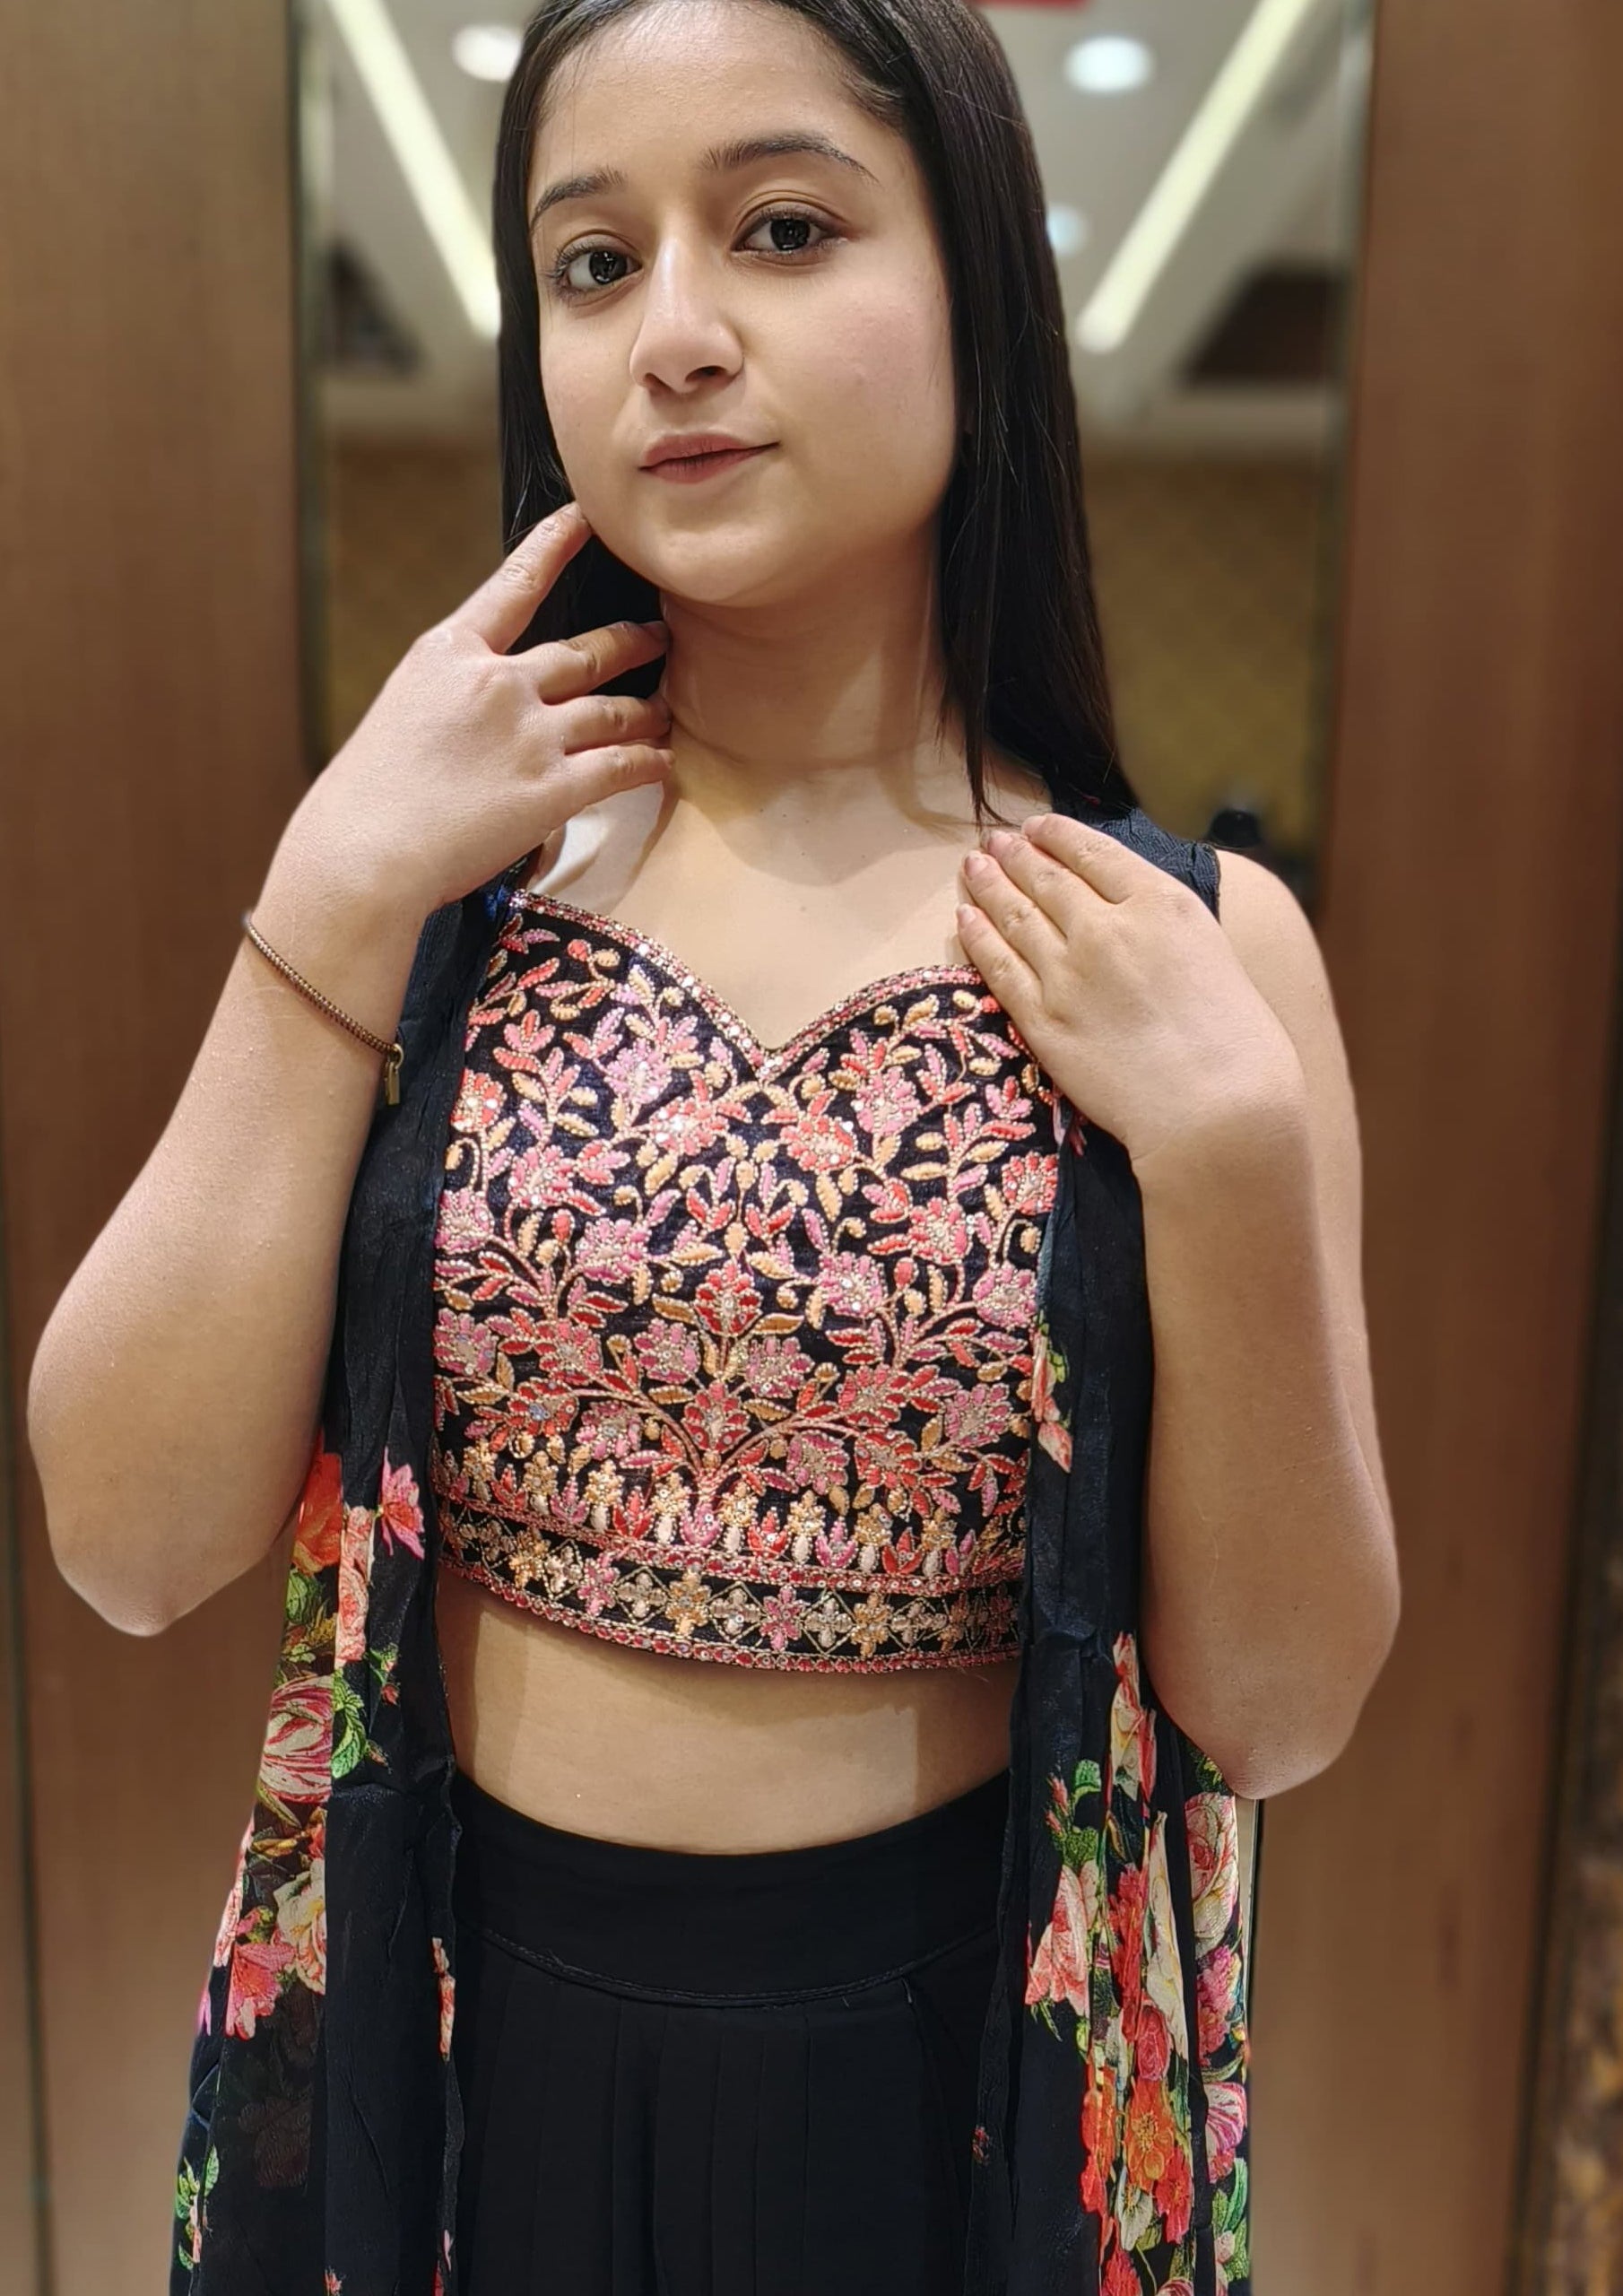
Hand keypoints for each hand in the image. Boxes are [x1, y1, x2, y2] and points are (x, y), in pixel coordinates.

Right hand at [280, 500, 672, 925]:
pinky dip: (648, 762)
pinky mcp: (555, 789)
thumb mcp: (402, 714)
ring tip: (663, 709)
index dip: (556, 545)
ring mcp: (532, 734)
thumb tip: (483, 714)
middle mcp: (499, 683)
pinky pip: (622, 765)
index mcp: (449, 654)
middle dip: (631, 642)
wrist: (365, 852)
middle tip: (659, 635)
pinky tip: (661, 761)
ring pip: (614, 709)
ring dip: (646, 709)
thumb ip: (452, 699)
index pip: (515, 585)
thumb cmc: (367, 797)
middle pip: (586, 653)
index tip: (585, 518)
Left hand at [956, 814, 1305, 1173]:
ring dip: (990, 885)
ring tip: (974, 865)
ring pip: (1015, 916)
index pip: (1095, 852)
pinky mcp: (1042, 1019)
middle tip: (997, 842)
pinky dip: (978, 937)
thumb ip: (1165, 921)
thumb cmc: (1235, 1039)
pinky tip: (965, 917)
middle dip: (1018, 856)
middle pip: (1048, 879)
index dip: (1058, 835)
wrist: (1216, 1108)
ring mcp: (1068, 973)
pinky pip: (998, 967)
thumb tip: (1130, 906)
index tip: (1038, 827)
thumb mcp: (1212, 950)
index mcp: (1160, 903)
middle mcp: (1107, 928)